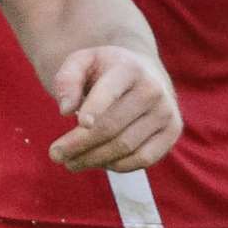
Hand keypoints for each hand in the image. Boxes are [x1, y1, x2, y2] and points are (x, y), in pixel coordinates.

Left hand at [48, 46, 181, 173]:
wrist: (144, 72)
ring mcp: (166, 112)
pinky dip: (118, 166)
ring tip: (71, 162)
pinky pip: (144, 159)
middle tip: (55, 155)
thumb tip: (65, 110)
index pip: (110, 92)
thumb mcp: (82, 62)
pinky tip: (98, 162)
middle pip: (112, 127)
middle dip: (80, 144)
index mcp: (129, 67)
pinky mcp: (172, 132)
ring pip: (126, 147)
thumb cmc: (105, 70)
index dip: (94, 108)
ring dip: (94, 159)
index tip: (78, 123)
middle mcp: (153, 89)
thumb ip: (67, 79)